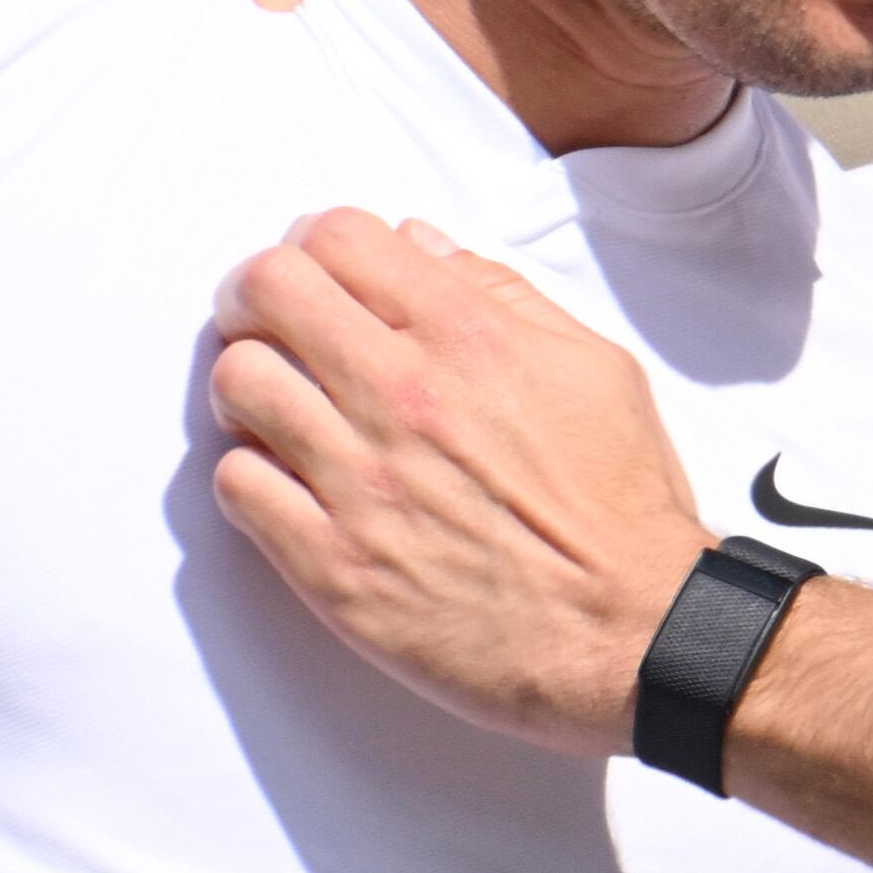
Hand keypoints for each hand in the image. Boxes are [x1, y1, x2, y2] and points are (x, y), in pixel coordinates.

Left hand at [209, 211, 712, 758]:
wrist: (634, 637)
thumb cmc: (621, 509)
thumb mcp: (594, 368)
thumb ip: (501, 296)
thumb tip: (420, 247)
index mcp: (467, 336)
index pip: (337, 235)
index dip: (314, 246)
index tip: (318, 278)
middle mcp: (403, 395)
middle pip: (266, 290)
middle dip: (254, 297)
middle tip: (268, 328)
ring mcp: (361, 481)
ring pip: (237, 382)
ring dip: (247, 388)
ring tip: (276, 413)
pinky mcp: (333, 565)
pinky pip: (237, 486)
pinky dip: (251, 476)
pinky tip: (288, 486)